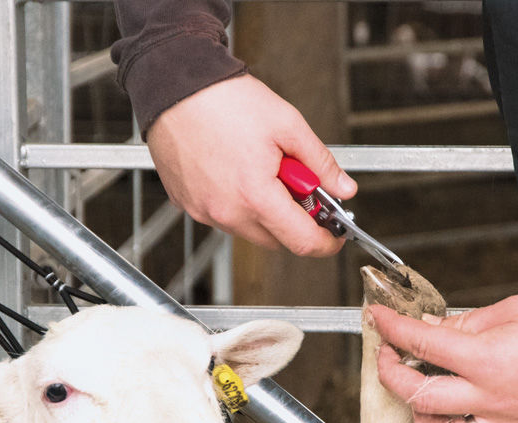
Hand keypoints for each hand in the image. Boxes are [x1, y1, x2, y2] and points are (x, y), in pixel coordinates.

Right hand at [146, 74, 356, 255]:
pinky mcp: (189, 206)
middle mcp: (227, 213)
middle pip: (277, 240)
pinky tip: (236, 172)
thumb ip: (321, 163)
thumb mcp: (287, 124)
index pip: (301, 241)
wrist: (174, 86)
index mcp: (255, 196)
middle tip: (297, 185)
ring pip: (250, 230)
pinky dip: (238, 204)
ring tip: (260, 169)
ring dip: (264, 211)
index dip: (325, 242)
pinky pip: (224, 218)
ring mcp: (205, 212)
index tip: (334, 236)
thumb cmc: (224, 100)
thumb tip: (343, 187)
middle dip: (294, 220)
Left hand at [368, 292, 517, 422]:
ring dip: (421, 421)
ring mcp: (506, 421)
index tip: (379, 319)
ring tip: (418, 400)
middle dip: (392, 375)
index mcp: (485, 359)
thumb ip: (463, 325)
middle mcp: (490, 396)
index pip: (423, 344)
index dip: (393, 329)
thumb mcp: (508, 311)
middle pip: (421, 396)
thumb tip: (431, 328)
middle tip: (388, 358)